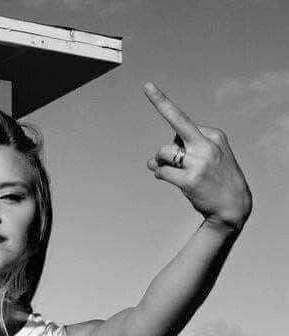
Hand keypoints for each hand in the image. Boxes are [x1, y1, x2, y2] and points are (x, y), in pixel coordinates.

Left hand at [145, 83, 251, 230]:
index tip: (148, 86)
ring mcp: (199, 163)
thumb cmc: (218, 180)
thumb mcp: (210, 158)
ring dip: (160, 161)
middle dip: (161, 102)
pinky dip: (160, 174)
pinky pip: (163, 172)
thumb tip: (152, 161)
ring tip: (167, 168)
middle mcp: (207, 145)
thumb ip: (184, 152)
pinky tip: (163, 176)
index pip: (184, 122)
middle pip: (178, 122)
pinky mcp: (190, 180)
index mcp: (214, 135)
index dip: (163, 105)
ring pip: (164, 152)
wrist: (233, 206)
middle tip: (146, 85)